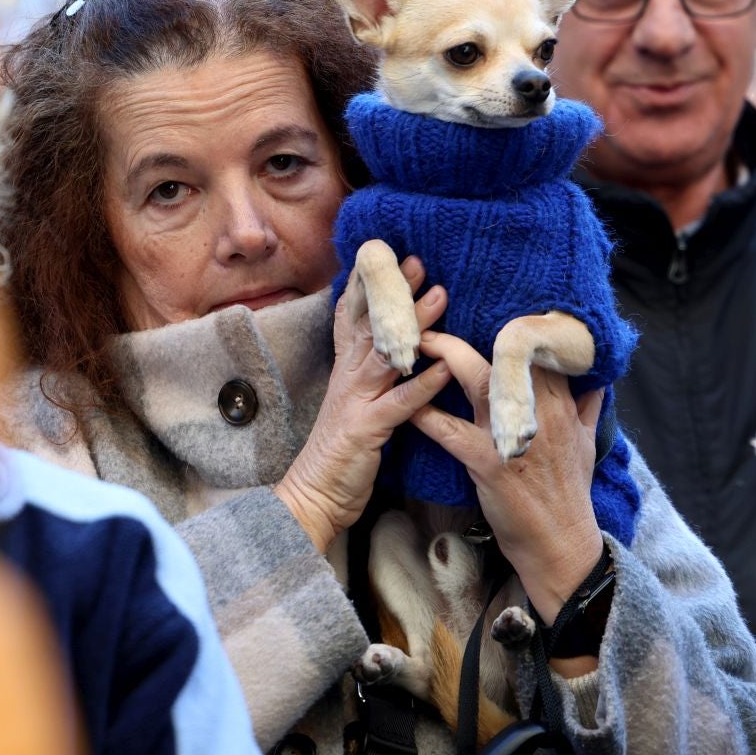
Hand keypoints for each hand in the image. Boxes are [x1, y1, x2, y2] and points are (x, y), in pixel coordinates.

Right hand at [274, 255, 450, 553]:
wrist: (313, 497)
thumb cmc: (340, 455)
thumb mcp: (352, 406)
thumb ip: (369, 377)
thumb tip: (389, 350)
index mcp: (346, 372)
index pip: (352, 319)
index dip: (367, 287)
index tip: (385, 257)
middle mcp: (348, 379)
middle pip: (372, 325)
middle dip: (394, 291)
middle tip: (417, 261)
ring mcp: (354, 401)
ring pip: (386, 354)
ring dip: (414, 324)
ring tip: (441, 296)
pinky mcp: (366, 429)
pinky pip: (398, 403)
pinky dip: (421, 384)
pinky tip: (442, 368)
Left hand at [409, 331, 605, 627]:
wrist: (561, 546)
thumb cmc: (570, 494)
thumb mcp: (587, 444)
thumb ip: (587, 406)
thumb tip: (595, 379)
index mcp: (560, 402)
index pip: (534, 347)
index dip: (508, 325)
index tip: (482, 306)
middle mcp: (539, 410)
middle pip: (503, 352)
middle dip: (468, 327)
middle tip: (436, 312)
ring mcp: (513, 434)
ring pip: (477, 378)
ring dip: (442, 355)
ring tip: (415, 341)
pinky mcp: (490, 464)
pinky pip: (450, 431)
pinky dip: (426, 415)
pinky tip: (407, 404)